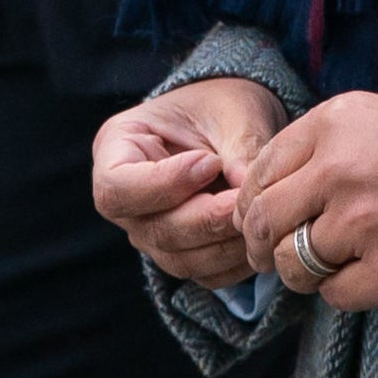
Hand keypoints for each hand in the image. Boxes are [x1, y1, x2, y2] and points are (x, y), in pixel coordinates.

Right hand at [91, 76, 289, 289]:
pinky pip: (203, 273)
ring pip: (179, 259)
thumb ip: (239, 150)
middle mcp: (126, 199)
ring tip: (261, 217)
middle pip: (153, 230)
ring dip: (224, 245)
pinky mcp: (181, 252)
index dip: (163, 185)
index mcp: (117, 149)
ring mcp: (150, 231)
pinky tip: (261, 238)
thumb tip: (248, 192)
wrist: (234, 119)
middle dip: (206, 219)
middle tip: (246, 200)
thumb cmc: (224, 104)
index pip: (116, 187)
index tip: (209, 163)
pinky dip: (234, 262)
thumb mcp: (233, 111)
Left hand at [238, 91, 377, 309]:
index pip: (261, 171)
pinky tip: (366, 264)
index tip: (260, 216)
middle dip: (261, 242)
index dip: (251, 201)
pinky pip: (331, 293)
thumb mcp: (363, 119)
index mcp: (336, 122)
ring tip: (329, 254)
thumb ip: (305, 149)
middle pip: (265, 220)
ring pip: (292, 263)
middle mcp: (344, 169)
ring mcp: (366, 222)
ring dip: (301, 267)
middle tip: (270, 250)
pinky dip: (341, 285)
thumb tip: (246, 208)